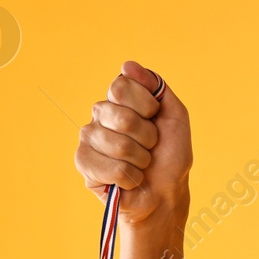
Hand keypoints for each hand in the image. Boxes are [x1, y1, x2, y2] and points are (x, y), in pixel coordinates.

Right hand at [73, 61, 192, 225]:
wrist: (165, 193)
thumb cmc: (170, 156)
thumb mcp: (174, 117)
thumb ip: (156, 88)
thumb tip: (127, 65)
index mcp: (119, 99)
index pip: (121, 85)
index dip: (147, 105)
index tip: (155, 117)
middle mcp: (100, 114)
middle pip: (120, 116)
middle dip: (147, 136)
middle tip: (150, 146)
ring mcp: (88, 137)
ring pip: (119, 145)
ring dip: (141, 159)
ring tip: (140, 164)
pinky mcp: (83, 162)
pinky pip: (112, 168)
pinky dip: (131, 177)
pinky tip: (129, 179)